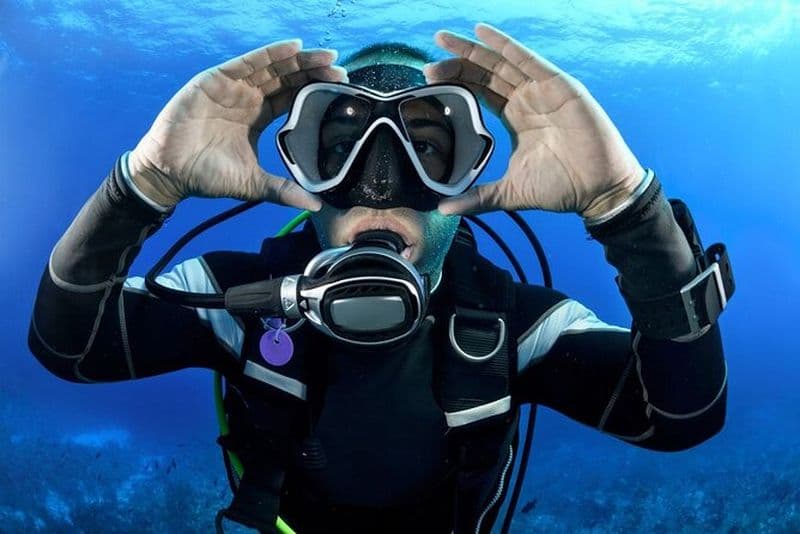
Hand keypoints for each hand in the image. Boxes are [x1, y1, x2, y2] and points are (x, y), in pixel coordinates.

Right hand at [128, 39, 346, 209]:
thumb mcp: (254, 184)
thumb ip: (283, 190)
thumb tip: (316, 205)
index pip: (293, 98)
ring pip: (272, 67)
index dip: (314, 91)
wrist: (170, 172)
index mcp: (259, 117)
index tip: (341, 89)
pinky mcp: (216, 79)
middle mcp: (248, 98)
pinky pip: (248, 62)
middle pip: (287, 79)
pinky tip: (293, 47)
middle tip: (341, 70)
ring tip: (326, 56)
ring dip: (299, 60)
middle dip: (314, 72)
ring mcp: (232, 87)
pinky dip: (270, 53)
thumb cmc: (208, 176)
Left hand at [424, 23, 644, 217]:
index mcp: (515, 117)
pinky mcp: (559, 86)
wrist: (597, 190)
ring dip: (473, 50)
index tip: (428, 82)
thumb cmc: (561, 188)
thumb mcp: (509, 192)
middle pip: (485, 74)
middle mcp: (527, 99)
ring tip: (443, 40)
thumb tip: (443, 209)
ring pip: (501, 63)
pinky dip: (505, 45)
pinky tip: (482, 33)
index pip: (480, 92)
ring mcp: (542, 91)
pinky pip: (528, 60)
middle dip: (456, 65)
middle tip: (427, 63)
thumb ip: (477, 198)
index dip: (456, 84)